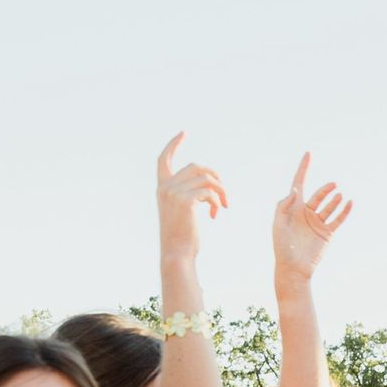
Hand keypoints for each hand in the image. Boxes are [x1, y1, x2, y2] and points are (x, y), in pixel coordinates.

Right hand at [156, 133, 227, 261]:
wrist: (177, 253)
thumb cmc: (183, 236)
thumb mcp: (183, 211)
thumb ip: (189, 194)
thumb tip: (211, 185)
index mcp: (162, 188)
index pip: (163, 159)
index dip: (173, 144)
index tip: (184, 133)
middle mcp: (165, 187)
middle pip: (197, 166)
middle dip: (216, 178)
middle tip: (224, 196)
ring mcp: (173, 192)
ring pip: (206, 178)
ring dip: (221, 191)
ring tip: (223, 206)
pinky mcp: (185, 200)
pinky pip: (209, 191)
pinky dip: (217, 202)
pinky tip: (215, 215)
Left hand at [271, 153, 352, 280]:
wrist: (294, 268)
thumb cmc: (282, 246)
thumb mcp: (278, 224)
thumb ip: (284, 206)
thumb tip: (296, 190)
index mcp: (293, 208)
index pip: (299, 183)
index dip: (304, 168)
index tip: (308, 154)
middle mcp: (306, 213)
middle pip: (318, 195)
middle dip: (325, 189)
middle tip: (333, 185)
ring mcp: (318, 223)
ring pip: (329, 206)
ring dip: (335, 199)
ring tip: (340, 195)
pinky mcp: (327, 233)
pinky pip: (338, 219)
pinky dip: (345, 211)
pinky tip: (350, 203)